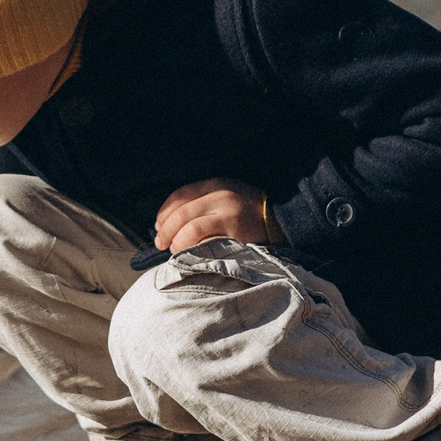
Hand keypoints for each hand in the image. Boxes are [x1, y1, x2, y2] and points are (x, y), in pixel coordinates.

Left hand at [154, 177, 269, 252]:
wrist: (283, 221)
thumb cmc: (250, 212)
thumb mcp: (227, 196)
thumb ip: (204, 202)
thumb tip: (170, 222)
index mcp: (216, 185)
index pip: (180, 195)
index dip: (164, 212)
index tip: (158, 226)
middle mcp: (221, 196)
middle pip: (181, 213)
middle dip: (166, 230)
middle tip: (161, 244)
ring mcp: (229, 214)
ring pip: (190, 228)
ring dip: (177, 242)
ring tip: (175, 251)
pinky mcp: (237, 233)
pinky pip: (205, 241)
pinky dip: (193, 250)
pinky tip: (190, 256)